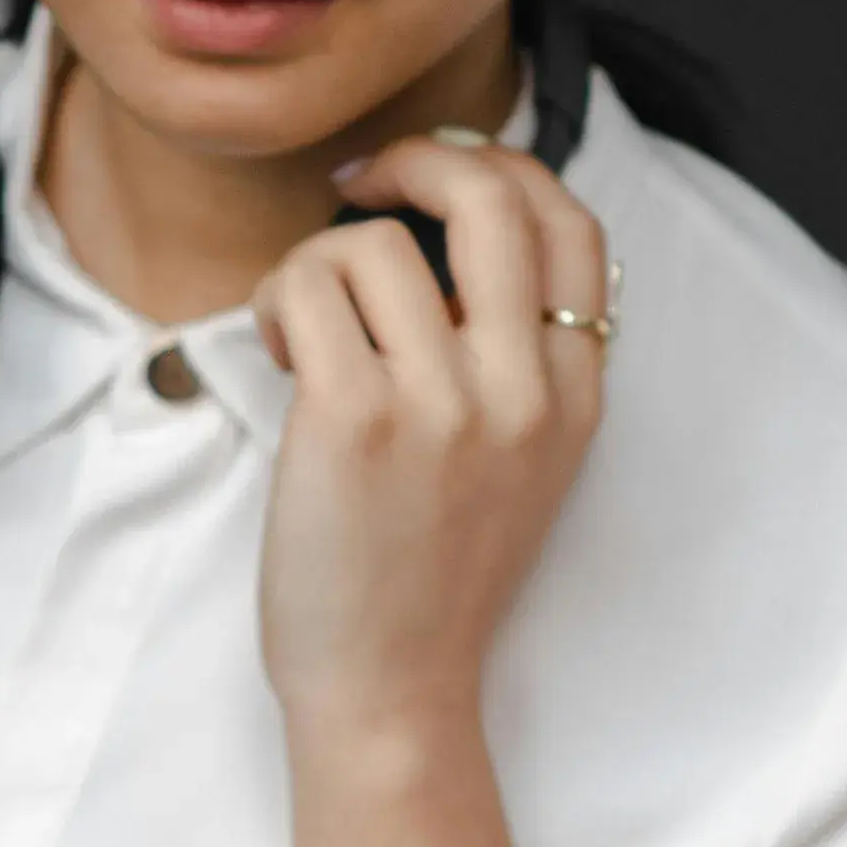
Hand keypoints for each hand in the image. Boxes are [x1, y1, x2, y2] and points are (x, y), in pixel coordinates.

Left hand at [252, 129, 610, 747]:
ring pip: (373, 243)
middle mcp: (521, 387)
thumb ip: (511, 361)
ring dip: (313, 263)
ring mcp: (442, 401)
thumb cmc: (428, 576)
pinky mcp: (355, 420)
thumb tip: (448, 246)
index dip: (495, 167)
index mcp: (572, 391)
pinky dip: (275, 301)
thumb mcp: (518, 462)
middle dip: (414, 159)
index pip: (571, 221)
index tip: (426, 178)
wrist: (392, 686)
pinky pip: (306, 290)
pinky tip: (277, 353)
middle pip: (493, 196)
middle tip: (356, 186)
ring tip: (299, 331)